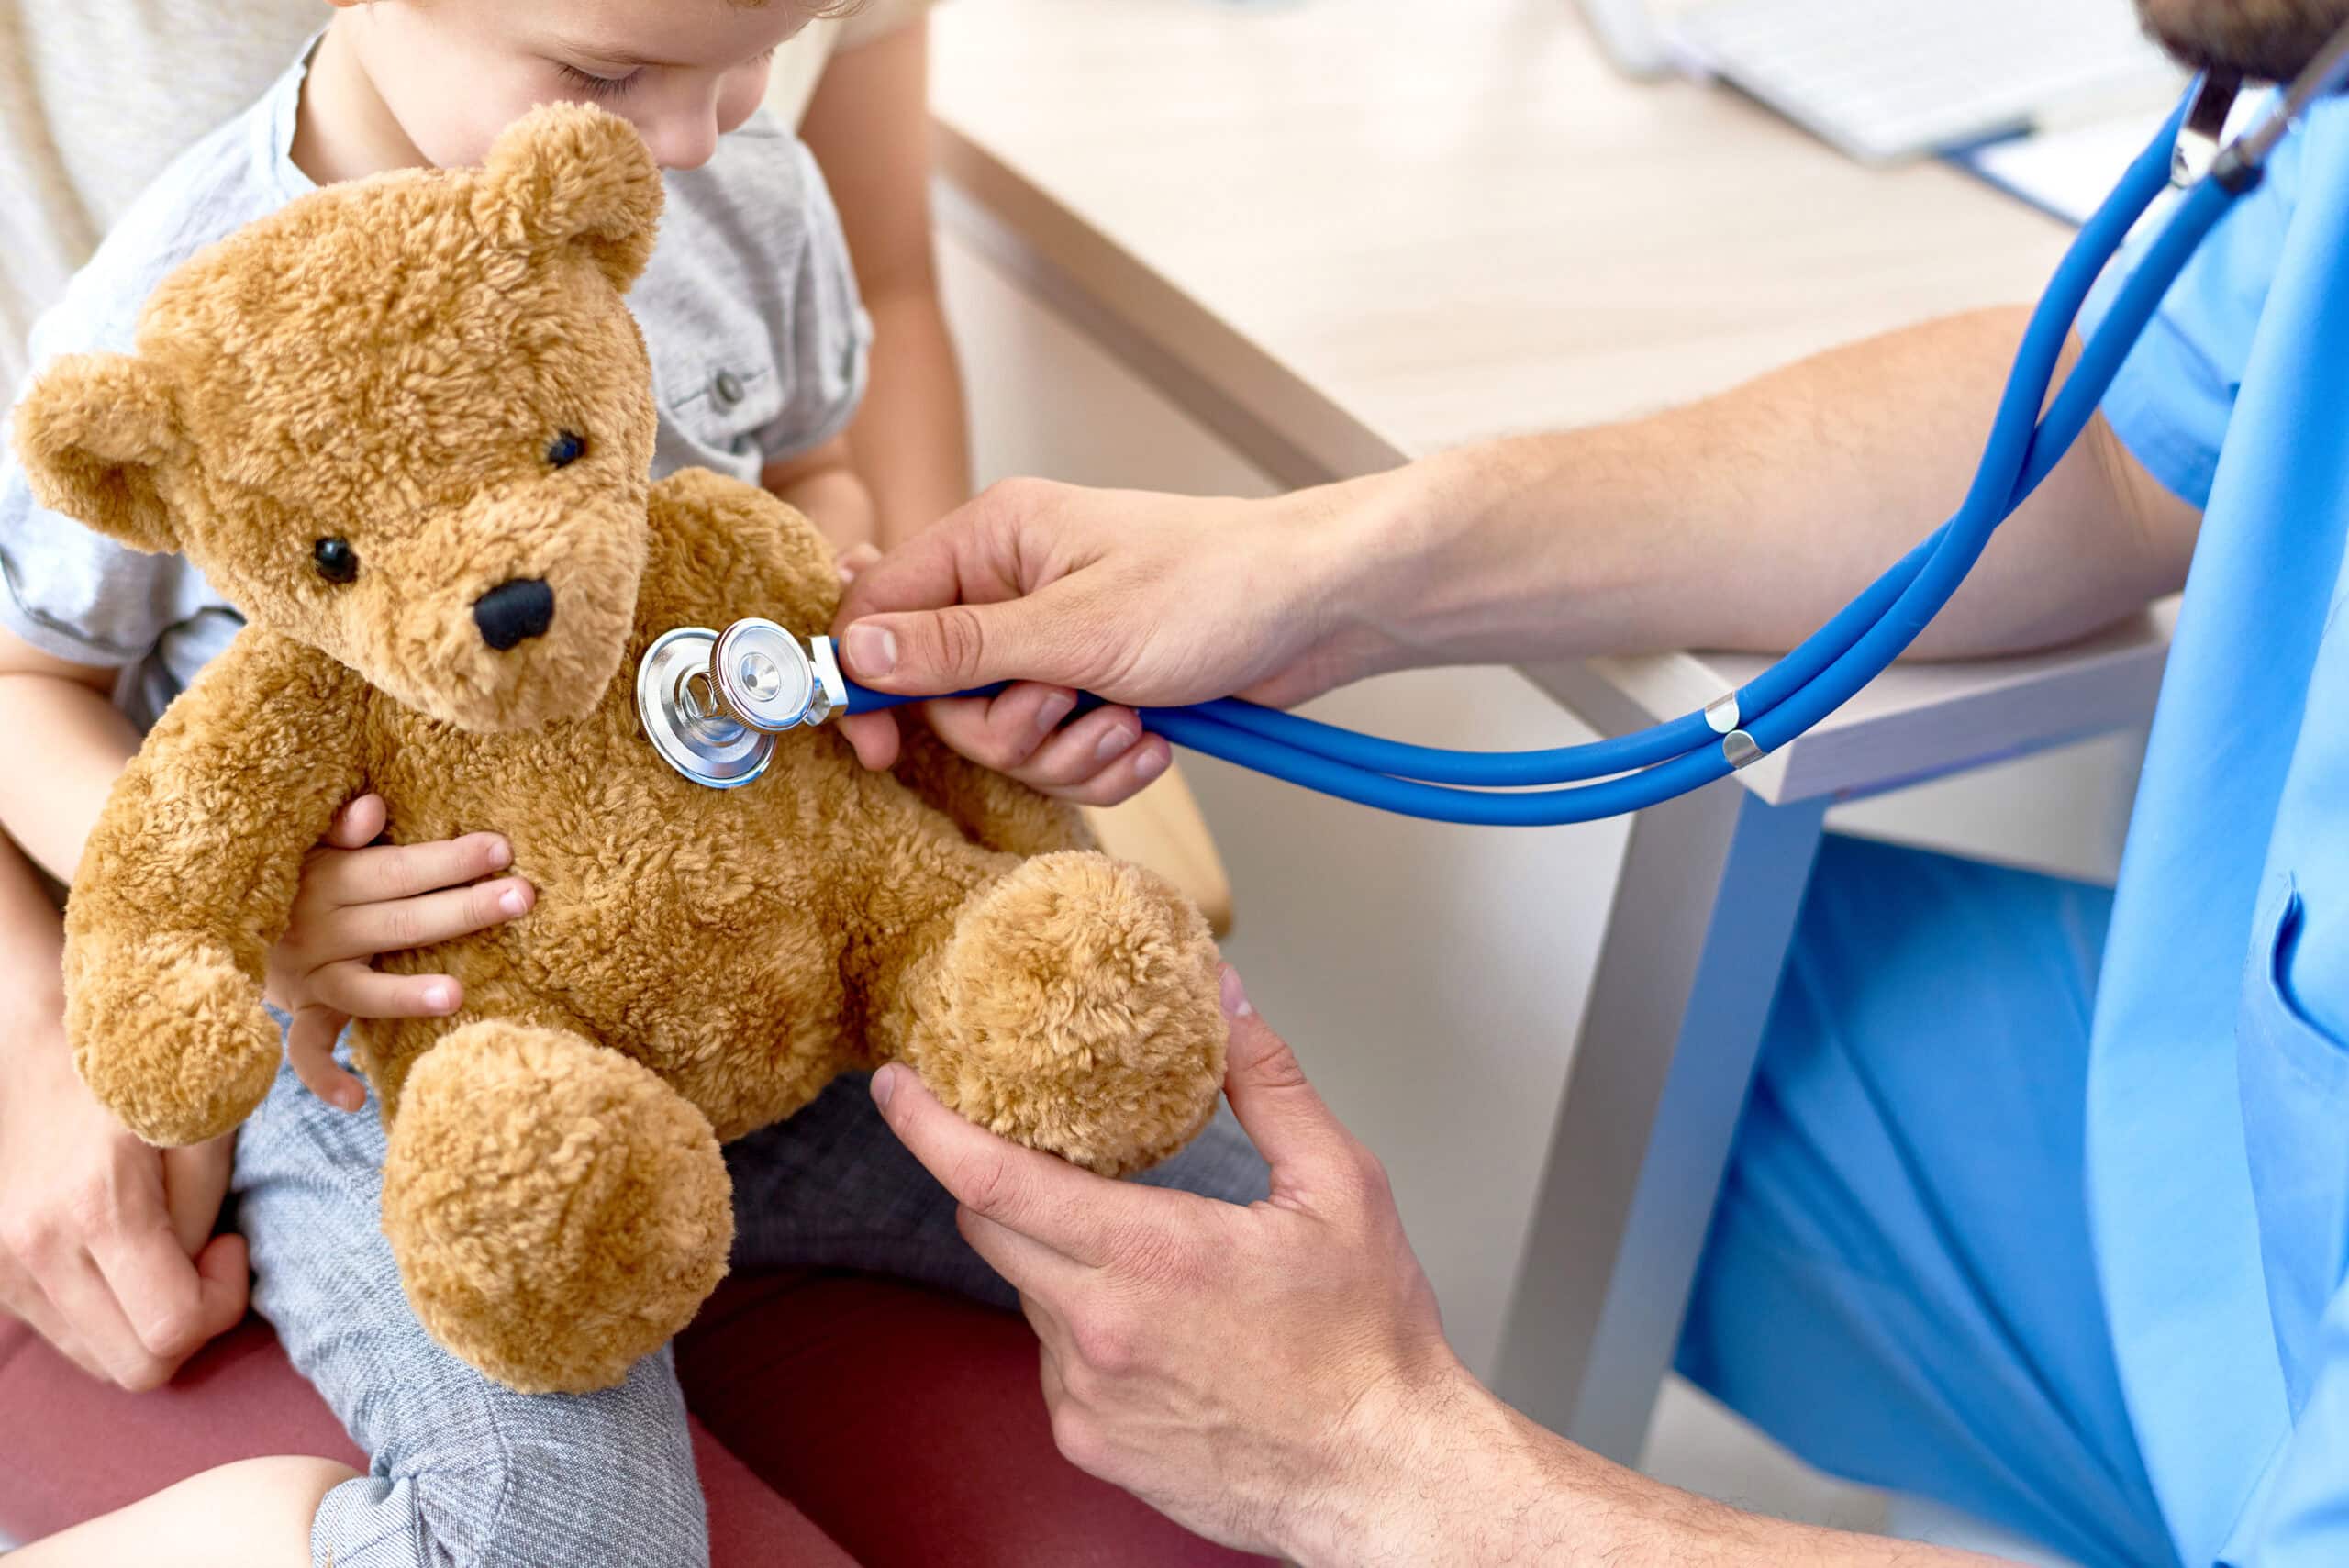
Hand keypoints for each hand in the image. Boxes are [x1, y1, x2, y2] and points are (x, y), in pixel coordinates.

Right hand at [0, 971, 246, 1388]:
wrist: (26, 1044)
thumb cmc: (128, 1072)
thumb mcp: (196, 1121)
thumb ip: (205, 1207)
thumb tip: (203, 1273)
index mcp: (95, 1211)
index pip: (173, 1329)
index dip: (223, 1301)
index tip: (231, 1245)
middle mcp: (36, 1252)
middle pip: (137, 1366)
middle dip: (190, 1325)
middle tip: (205, 1258)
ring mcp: (4, 1270)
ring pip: (99, 1360)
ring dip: (145, 1325)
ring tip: (162, 1255)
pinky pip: (66, 1336)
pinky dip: (108, 1317)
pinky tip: (122, 1261)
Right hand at [263, 794, 532, 1110]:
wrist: (219, 921)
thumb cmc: (297, 873)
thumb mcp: (310, 842)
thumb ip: (340, 828)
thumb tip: (372, 806)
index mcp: (328, 879)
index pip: (397, 869)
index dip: (449, 859)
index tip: (503, 849)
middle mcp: (319, 929)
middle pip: (398, 921)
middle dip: (461, 909)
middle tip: (522, 898)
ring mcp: (310, 976)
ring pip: (360, 988)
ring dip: (405, 994)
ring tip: (456, 995)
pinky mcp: (302, 1012)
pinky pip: (305, 1049)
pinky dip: (323, 1076)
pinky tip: (355, 1101)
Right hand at [831, 477, 1401, 802]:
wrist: (1321, 611)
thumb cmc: (1215, 589)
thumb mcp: (1077, 628)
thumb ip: (961, 646)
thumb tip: (857, 654)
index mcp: (993, 539)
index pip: (879, 609)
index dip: (867, 685)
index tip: (878, 751)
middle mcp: (1014, 586)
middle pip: (944, 695)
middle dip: (1007, 729)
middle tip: (1064, 711)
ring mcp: (1057, 641)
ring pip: (1005, 735)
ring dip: (1066, 752)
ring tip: (1128, 724)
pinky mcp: (1096, 687)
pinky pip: (1061, 753)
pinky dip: (1102, 761)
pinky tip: (1152, 740)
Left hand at [869, 967, 1480, 1561]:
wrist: (1382, 1478)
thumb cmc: (1370, 1341)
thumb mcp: (1339, 1186)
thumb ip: (1268, 1083)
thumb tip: (1226, 999)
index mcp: (1150, 1254)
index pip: (993, 1177)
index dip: (927, 1124)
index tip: (895, 1085)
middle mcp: (1099, 1328)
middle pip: (989, 1226)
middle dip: (1001, 1176)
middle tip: (1048, 1149)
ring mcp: (1085, 1394)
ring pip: (1028, 1293)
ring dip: (1059, 1257)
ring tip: (1154, 1258)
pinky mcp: (1087, 1442)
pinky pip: (1054, 1360)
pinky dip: (1085, 1328)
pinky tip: (1162, 1332)